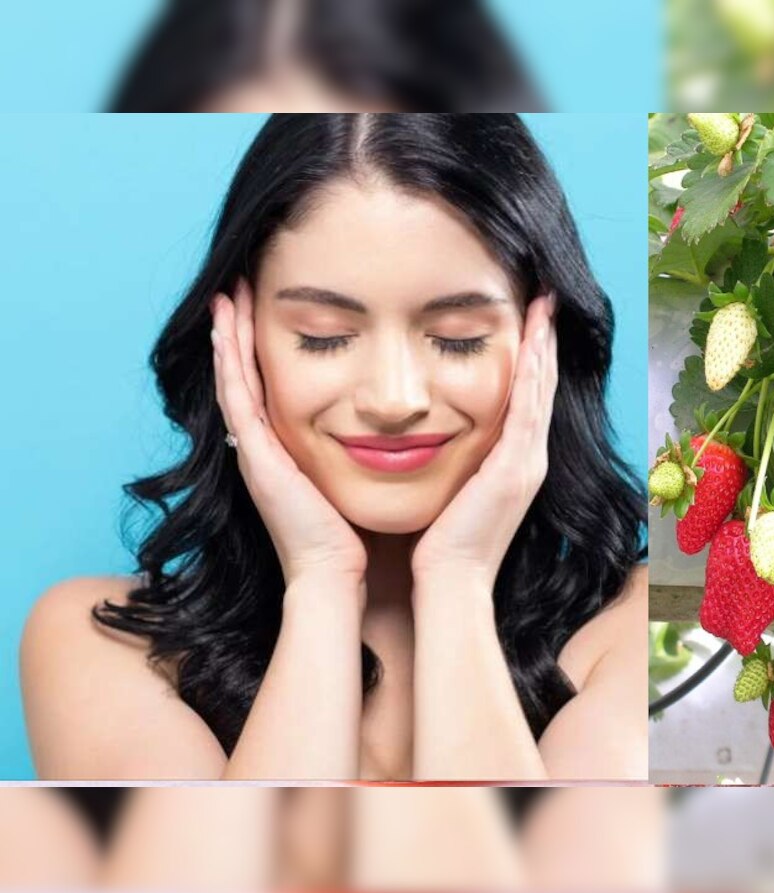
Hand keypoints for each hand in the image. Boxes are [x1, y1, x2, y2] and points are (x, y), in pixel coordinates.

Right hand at [211, 279, 367, 588]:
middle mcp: (266, 446)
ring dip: (229, 332)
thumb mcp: (356, 476)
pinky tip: (225, 324)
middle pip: (247, 373)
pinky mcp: (257, 456)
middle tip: (240, 283)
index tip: (271, 303)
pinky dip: (229, 358)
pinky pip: (237, 396)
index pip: (274, 383)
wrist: (338, 578)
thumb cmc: (355, 535)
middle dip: (242, 329)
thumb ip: (365, 448)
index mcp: (289, 448)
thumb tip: (398, 424)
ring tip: (228, 290)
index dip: (266, 344)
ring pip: (235, 376)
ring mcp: (256, 450)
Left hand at [411, 294, 557, 587]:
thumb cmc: (441, 544)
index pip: (527, 398)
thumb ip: (455, 461)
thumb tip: (431, 432)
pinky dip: (533, 372)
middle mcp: (529, 458)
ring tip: (545, 306)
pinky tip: (533, 341)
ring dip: (544, 346)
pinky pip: (529, 408)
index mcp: (514, 463)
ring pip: (540, 390)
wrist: (450, 582)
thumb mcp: (453, 489)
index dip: (532, 359)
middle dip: (545, 342)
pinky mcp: (517, 467)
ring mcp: (528, 462)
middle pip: (541, 387)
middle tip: (546, 299)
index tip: (530, 321)